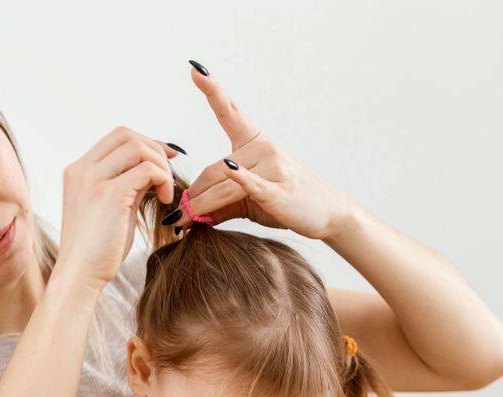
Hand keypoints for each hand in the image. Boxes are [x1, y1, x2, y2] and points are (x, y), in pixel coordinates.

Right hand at [57, 126, 176, 289]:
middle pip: (126, 135)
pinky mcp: (110, 195)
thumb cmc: (96, 250)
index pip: (115, 138)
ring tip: (166, 192)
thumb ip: (126, 186)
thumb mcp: (110, 210)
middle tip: (169, 174)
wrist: (79, 276)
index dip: (145, 143)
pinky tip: (166, 200)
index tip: (164, 161)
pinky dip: (163, 180)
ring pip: (138, 148)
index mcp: (78, 172)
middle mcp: (82, 170)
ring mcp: (93, 180)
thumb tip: (152, 171)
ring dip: (161, 165)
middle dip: (154, 149)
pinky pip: (148, 170)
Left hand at [174, 62, 359, 240]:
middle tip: (174, 217)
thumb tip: (187, 216)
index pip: (229, 113)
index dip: (212, 90)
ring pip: (223, 184)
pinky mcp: (278, 189)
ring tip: (181, 222)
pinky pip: (251, 183)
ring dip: (200, 205)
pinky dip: (240, 178)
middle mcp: (263, 148)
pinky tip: (231, 169)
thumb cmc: (286, 202)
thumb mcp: (248, 200)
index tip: (195, 69)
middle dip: (192, 196)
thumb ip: (219, 203)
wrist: (328, 214)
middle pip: (213, 170)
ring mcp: (272, 167)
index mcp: (254, 143)